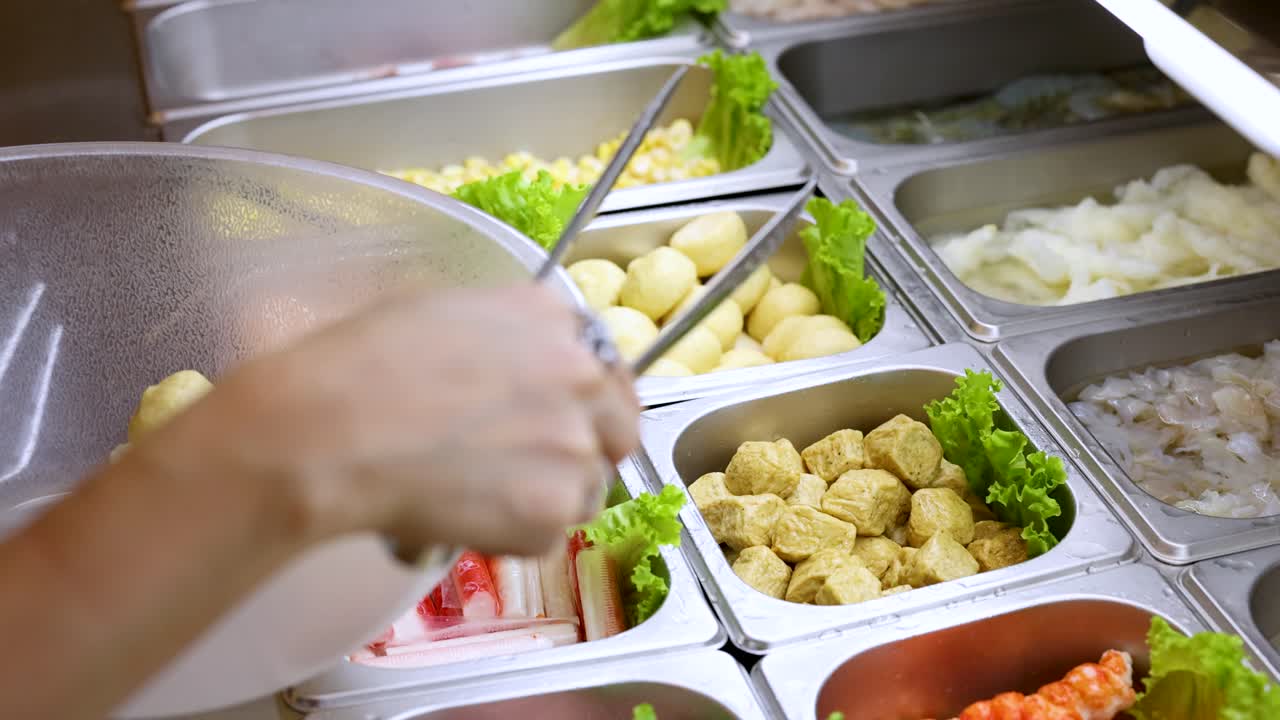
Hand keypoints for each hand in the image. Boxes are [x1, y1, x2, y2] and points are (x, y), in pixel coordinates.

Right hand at [160, 285, 639, 557]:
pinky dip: (511, 536)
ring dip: (547, 497)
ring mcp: (573, 446)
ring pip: (588, 488)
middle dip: (584, 451)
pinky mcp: (553, 511)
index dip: (587, 400)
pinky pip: (547, 534)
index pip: (607, 367)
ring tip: (480, 494)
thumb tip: (514, 359)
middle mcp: (581, 376)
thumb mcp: (440, 310)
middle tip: (530, 468)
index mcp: (553, 319)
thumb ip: (505, 333)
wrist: (328, 432)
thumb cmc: (359, 365)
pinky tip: (461, 515)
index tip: (568, 419)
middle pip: (617, 429)